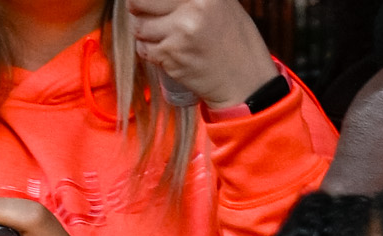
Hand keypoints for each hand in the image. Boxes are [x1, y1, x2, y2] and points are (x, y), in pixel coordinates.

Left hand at [126, 0, 280, 115]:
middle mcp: (191, 11)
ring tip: (159, 34)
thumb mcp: (222, 4)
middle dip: (137, 8)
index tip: (143, 1)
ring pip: (140, 27)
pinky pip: (145, 50)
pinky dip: (149, 50)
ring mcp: (179, 36)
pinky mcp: (172, 59)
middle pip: (140, 2)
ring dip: (144, 31)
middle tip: (140, 10)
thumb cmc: (235, 41)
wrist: (245, 81)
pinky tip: (164, 51)